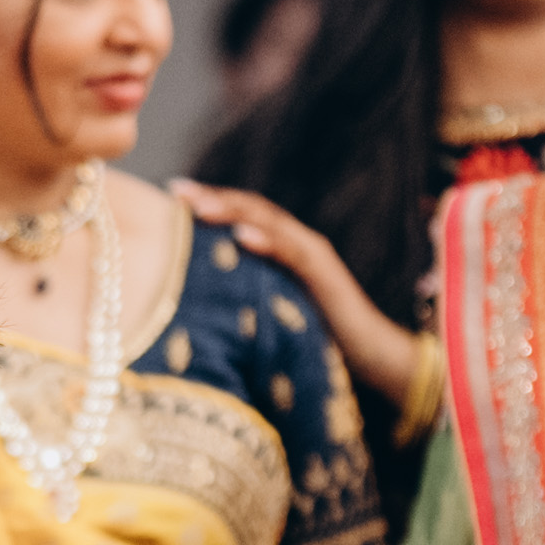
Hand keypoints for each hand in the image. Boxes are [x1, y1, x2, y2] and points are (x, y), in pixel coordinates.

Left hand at [173, 181, 362, 330]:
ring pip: (270, 223)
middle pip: (252, 209)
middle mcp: (298, 242)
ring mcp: (313, 255)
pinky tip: (240, 237)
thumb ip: (245, 294)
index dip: (210, 200)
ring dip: (232, 212)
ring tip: (199, 206)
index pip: (243, 214)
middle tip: (176, 190)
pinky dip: (267, 242)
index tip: (172, 194)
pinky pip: (293, 253)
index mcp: (283, 248)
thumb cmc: (319, 338)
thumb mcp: (271, 309)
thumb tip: (197, 296)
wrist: (372, 354)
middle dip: (213, 197)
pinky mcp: (325, 275)